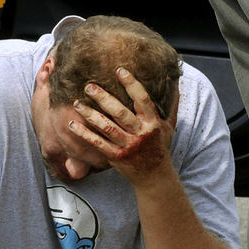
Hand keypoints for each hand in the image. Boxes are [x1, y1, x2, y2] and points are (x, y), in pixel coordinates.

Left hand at [69, 67, 176, 185]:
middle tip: (89, 86)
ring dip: (90, 115)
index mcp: (153, 123)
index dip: (131, 84)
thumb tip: (176, 84)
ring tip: (77, 103)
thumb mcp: (169, 127)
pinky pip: (98, 144)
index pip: (142, 99)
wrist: (155, 178)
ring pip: (107, 127)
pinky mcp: (116, 157)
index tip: (119, 70)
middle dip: (103, 98)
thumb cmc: (160, 148)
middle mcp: (140, 134)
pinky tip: (72, 124)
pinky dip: (84, 134)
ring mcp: (128, 146)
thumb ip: (171, 106)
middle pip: (120, 112)